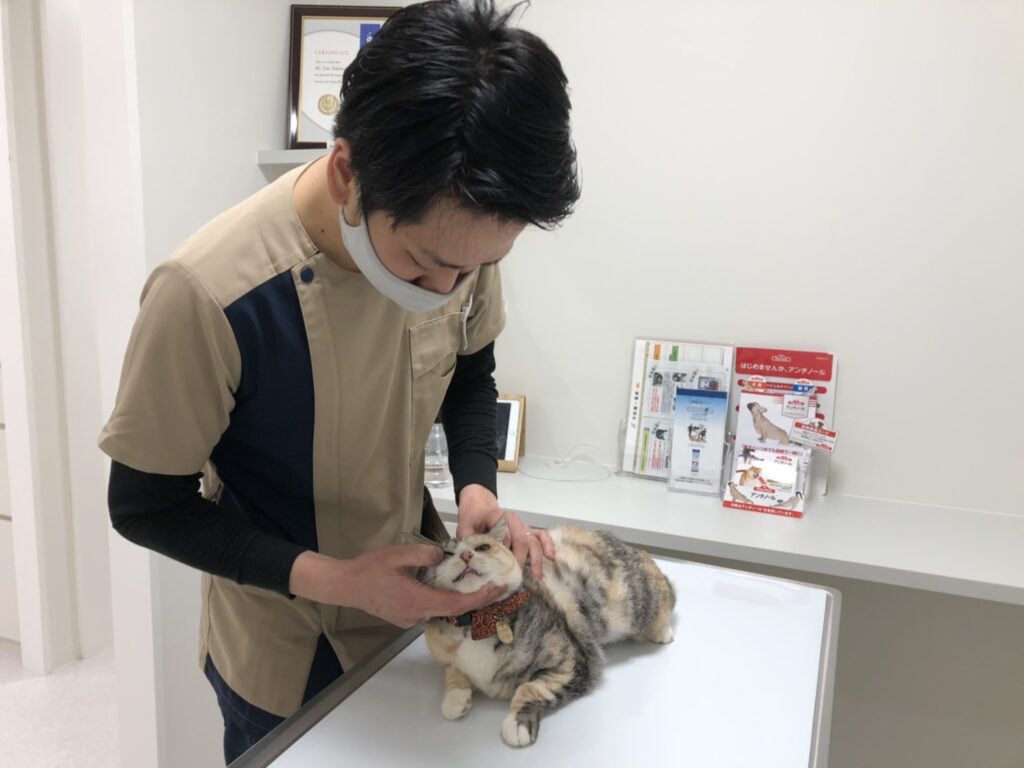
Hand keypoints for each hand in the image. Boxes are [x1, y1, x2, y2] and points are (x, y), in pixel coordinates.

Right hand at [289, 546, 503, 627]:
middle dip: (475, 598)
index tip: (497, 590)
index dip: (479, 598)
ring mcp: (410, 619)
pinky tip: (449, 586)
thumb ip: (423, 554)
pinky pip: (429, 608)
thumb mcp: (397, 554)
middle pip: (453, 610)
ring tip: (477, 583)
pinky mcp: (404, 617)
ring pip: (441, 610)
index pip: (456, 604)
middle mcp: (417, 615)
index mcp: (418, 601)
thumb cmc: (369, 569)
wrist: (345, 586)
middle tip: (495, 585)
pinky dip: (443, 599)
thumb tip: (442, 555)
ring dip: (459, 598)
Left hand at [456, 484, 554, 579]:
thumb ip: (468, 541)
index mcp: (497, 517)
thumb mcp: (464, 528)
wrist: (480, 506)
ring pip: (534, 540)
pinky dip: (547, 545)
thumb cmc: (473, 518)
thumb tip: (474, 560)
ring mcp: (522, 525)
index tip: (500, 564)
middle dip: (521, 560)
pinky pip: (541, 536)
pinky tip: (550, 557)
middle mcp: (513, 520)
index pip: (505, 534)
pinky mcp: (527, 529)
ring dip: (536, 558)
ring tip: (537, 576)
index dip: (504, 550)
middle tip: (517, 576)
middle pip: (522, 540)